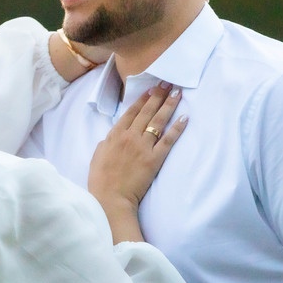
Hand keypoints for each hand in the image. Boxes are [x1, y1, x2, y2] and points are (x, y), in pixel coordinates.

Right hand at [87, 82, 187, 214]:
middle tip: (167, 84)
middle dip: (158, 96)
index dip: (142, 99)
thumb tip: (114, 135)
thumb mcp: (98, 155)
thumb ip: (107, 141)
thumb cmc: (100, 179)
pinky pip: (169, 140)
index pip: (131, 112)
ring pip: (158, 121)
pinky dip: (177, 128)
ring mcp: (143, 147)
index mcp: (115, 134)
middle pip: (147, 112)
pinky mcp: (154, 159)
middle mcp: (130, 136)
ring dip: (169, 105)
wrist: (110, 198)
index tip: (151, 89)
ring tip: (177, 93)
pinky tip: (185, 117)